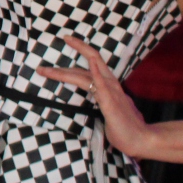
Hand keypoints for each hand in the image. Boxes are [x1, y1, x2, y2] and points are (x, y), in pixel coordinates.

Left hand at [39, 36, 156, 157]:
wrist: (142, 140)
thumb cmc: (124, 129)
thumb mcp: (108, 112)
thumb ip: (101, 102)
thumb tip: (91, 100)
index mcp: (109, 87)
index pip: (92, 65)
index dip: (80, 51)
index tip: (67, 41)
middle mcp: (111, 86)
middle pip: (88, 66)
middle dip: (63, 65)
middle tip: (41, 67)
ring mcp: (112, 94)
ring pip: (88, 75)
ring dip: (65, 72)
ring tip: (46, 70)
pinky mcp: (112, 105)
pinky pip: (104, 88)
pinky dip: (98, 74)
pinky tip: (92, 64)